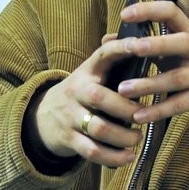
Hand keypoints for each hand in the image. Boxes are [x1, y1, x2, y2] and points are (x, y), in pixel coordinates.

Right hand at [30, 37, 145, 167]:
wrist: (43, 117)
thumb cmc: (83, 91)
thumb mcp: (94, 72)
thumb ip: (116, 59)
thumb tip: (144, 32)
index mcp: (89, 70)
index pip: (104, 54)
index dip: (121, 48)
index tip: (141, 45)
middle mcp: (77, 91)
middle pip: (100, 97)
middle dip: (126, 108)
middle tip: (145, 114)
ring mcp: (70, 116)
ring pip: (97, 128)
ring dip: (123, 136)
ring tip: (138, 138)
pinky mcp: (68, 139)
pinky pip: (91, 151)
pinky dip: (113, 157)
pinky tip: (129, 157)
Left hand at [109, 0, 188, 125]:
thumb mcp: (180, 50)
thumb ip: (147, 45)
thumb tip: (107, 39)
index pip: (172, 13)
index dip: (150, 11)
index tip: (125, 13)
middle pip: (183, 43)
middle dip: (158, 45)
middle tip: (132, 47)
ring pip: (176, 79)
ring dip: (149, 84)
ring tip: (123, 89)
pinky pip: (179, 105)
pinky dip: (158, 111)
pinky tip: (138, 115)